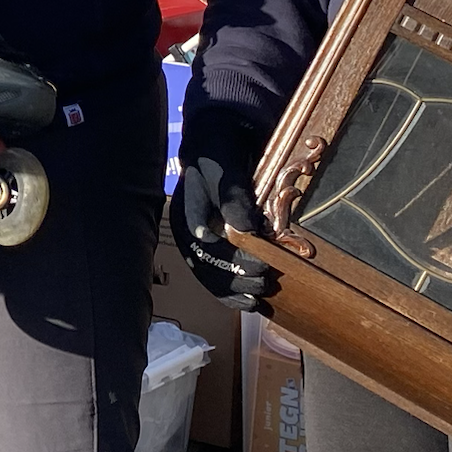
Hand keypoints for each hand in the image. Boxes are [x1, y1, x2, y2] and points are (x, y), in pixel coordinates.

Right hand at [171, 110, 278, 308]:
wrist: (218, 147)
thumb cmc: (220, 155)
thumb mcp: (225, 169)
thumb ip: (233, 197)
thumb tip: (245, 231)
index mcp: (186, 213)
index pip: (202, 243)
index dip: (226, 259)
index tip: (256, 265)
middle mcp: (188, 233)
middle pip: (207, 266)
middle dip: (237, 277)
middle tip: (266, 279)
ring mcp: (199, 244)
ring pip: (211, 278)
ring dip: (236, 290)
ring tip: (262, 293)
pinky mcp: (212, 250)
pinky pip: (217, 280)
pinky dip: (234, 295)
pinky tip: (252, 304)